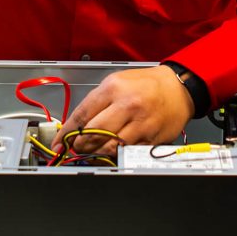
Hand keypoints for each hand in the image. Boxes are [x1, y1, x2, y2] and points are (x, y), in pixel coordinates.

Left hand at [51, 65, 194, 155]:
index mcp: (114, 88)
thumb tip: (75, 124)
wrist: (178, 89)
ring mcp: (139, 123)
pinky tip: (110, 152)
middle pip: (92, 133)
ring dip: (95, 152)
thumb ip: (96, 102)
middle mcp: (126, 105)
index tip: (59, 142)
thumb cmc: (146, 84)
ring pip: (108, 146)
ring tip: (91, 150)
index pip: (82, 114)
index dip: (66, 132)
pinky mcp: (150, 138)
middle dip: (79, 144)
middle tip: (75, 147)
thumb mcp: (117, 81)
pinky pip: (126, 152)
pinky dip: (114, 155)